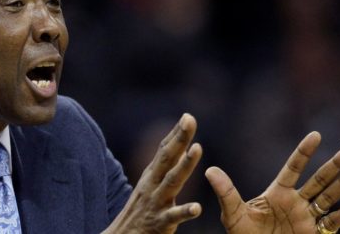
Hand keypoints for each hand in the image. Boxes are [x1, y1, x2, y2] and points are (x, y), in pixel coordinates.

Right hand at [103, 113, 202, 233]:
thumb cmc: (140, 211)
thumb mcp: (150, 185)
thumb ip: (166, 168)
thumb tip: (183, 146)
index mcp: (152, 176)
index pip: (165, 150)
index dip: (175, 133)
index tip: (188, 116)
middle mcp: (152, 185)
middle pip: (167, 158)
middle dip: (180, 138)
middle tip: (190, 120)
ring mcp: (156, 203)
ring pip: (172, 181)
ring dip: (185, 164)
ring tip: (198, 149)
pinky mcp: (159, 223)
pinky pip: (173, 217)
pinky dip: (184, 211)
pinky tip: (197, 208)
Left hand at [206, 131, 339, 233]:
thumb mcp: (232, 214)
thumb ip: (226, 192)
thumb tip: (210, 170)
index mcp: (277, 194)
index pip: (293, 168)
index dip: (304, 153)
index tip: (315, 135)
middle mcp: (296, 203)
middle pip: (319, 179)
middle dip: (336, 165)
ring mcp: (307, 218)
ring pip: (331, 196)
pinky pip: (336, 220)